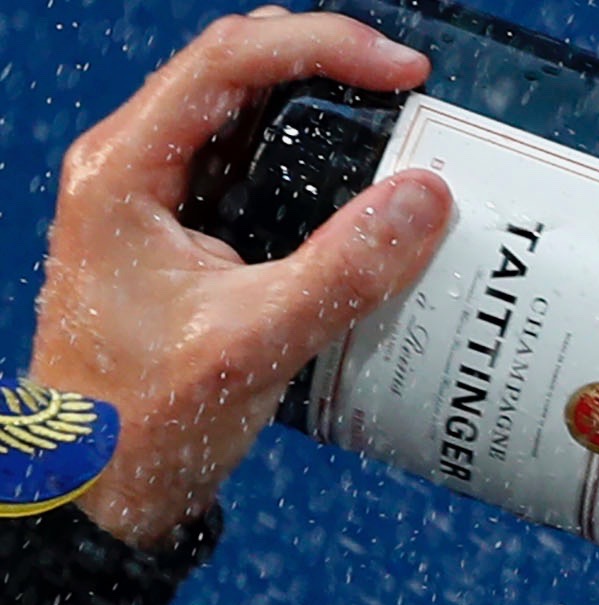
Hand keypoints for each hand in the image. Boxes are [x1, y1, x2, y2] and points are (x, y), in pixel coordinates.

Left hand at [32, 14, 453, 545]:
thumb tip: (426, 197)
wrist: (94, 486)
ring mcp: (150, 199)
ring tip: (396, 134)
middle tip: (408, 92)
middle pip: (233, 71)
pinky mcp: (178, 236)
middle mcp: (129, 167)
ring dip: (318, 113)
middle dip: (324, 65)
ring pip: (241, 116)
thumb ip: (345, 269)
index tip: (404, 72)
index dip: (321, 47)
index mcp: (124, 171)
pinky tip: (360, 200)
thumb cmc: (143, 420)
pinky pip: (248, 171)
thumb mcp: (255, 343)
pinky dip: (308, 168)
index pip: (227, 62)